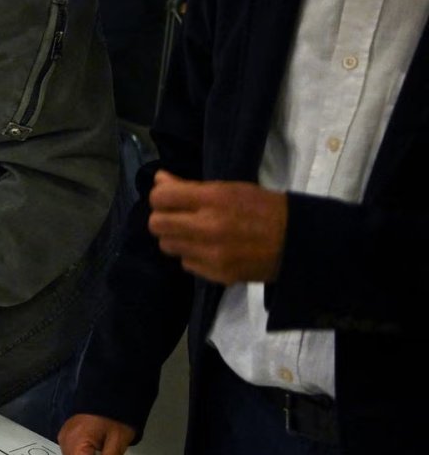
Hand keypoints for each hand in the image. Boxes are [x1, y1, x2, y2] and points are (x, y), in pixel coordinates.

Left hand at [148, 170, 285, 283]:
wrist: (298, 241)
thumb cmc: (263, 208)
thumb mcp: (229, 189)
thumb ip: (190, 187)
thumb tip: (159, 180)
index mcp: (213, 199)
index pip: (161, 198)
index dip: (160, 198)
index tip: (168, 200)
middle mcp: (208, 227)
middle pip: (157, 224)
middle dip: (163, 219)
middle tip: (177, 218)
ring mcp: (211, 254)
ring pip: (168, 246)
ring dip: (176, 238)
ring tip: (195, 234)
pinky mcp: (217, 274)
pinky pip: (186, 263)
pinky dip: (193, 256)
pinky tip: (210, 250)